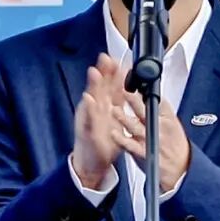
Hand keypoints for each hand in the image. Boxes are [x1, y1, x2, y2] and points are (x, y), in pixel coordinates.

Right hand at [72, 53, 127, 187]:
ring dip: (93, 86)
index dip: (115, 72)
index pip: (112, 86)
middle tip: (106, 57)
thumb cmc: (103, 140)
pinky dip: (88, 109)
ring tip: (95, 72)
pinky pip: (87, 119)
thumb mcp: (117, 119)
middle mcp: (97, 109)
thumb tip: (133, 88)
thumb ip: (121, 102)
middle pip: (101, 87)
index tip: (120, 59)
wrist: (90, 162)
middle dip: (103, 72)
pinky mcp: (86, 131)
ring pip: (92, 99)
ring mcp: (90, 119)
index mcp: (106, 106)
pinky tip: (88, 99)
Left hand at [111, 92, 190, 191]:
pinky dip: (122, 139)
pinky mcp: (144, 153)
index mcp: (167, 117)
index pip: (157, 100)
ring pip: (136, 127)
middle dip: (135, 100)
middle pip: (145, 110)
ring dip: (124, 118)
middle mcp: (159, 127)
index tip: (134, 83)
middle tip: (125, 91)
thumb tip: (146, 92)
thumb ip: (160, 109)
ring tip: (115, 110)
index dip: (144, 90)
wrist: (182, 168)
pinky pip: (131, 145)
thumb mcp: (173, 122)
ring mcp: (150, 140)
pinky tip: (114, 133)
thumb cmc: (175, 144)